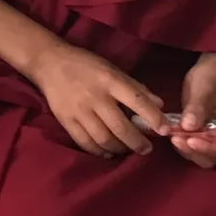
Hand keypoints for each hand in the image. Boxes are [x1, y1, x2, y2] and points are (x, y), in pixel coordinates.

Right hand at [27, 40, 164, 157]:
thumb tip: (160, 105)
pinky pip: (85, 142)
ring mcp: (79, 110)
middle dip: (137, 142)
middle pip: (120, 127)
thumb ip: (136, 87)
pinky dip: (99, 151)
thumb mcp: (113, 69)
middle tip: (147, 149)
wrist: (50, 63)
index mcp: (110, 80)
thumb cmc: (87, 65)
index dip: (153, 118)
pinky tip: (108, 152)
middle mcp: (95, 97)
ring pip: (103, 139)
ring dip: (120, 149)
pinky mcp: (66, 120)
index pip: (137, 101)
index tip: (165, 131)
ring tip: (127, 150)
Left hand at [172, 52, 215, 169]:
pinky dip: (182, 143)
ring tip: (172, 136)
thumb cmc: (215, 74)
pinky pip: (192, 143)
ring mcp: (212, 133)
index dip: (206, 149)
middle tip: (176, 140)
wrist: (215, 63)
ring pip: (200, 153)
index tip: (189, 140)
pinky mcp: (200, 129)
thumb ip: (198, 108)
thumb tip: (188, 127)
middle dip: (194, 152)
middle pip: (211, 157)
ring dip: (186, 149)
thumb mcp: (206, 88)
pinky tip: (171, 134)